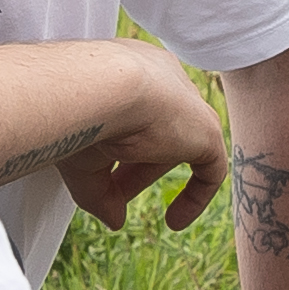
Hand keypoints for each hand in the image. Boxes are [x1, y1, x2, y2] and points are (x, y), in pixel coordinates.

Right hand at [56, 43, 232, 227]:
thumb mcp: (81, 156)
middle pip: (155, 125)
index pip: (133, 108)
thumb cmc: (77, 112)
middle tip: (109, 192)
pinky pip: (211, 168)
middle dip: (131, 163)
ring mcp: (188, 101)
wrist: (99, 86)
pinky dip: (196, 195)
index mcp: (131, 68)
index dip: (115, 145)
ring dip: (148, 172)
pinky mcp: (207, 129)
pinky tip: (174, 222)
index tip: (99, 172)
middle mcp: (162, 77)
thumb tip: (114, 220)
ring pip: (177, 142)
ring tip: (123, 200)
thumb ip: (99, 190)